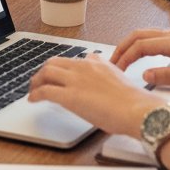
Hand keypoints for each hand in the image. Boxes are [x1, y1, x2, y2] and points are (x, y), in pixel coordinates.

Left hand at [29, 53, 154, 135]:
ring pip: (46, 73)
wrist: (136, 108)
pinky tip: (33, 100)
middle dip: (43, 72)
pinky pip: (45, 91)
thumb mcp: (116, 76)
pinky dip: (35, 94)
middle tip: (39, 82)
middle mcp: (82, 67)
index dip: (58, 68)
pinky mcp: (69, 96)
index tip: (55, 75)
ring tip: (33, 91)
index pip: (69, 60)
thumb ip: (102, 70)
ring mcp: (75, 80)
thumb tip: (95, 66)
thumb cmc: (131, 100)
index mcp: (94, 63)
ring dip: (36, 82)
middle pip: (53, 63)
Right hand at [110, 28, 169, 89]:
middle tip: (111, 63)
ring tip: (122, 59)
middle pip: (139, 35)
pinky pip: (155, 36)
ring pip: (146, 33)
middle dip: (122, 47)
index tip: (116, 70)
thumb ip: (168, 76)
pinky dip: (142, 43)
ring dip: (131, 44)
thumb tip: (145, 76)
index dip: (125, 57)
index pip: (141, 46)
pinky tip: (141, 54)